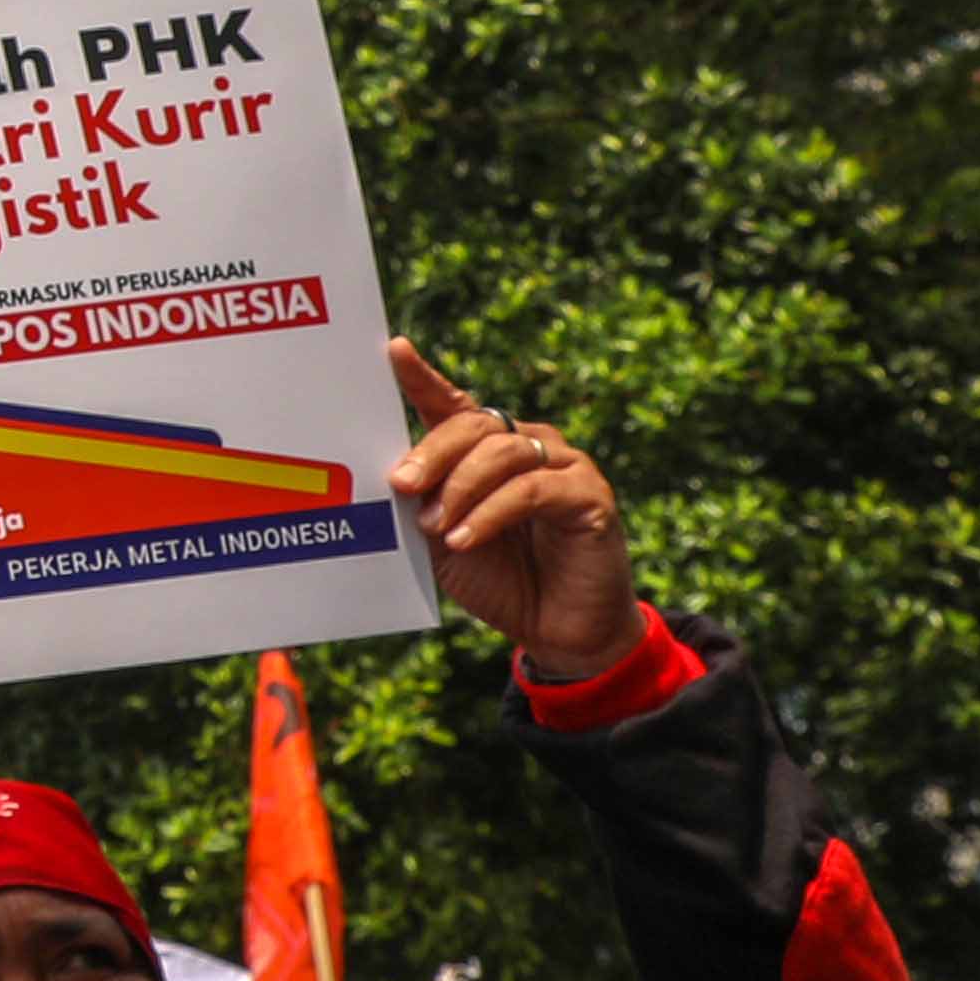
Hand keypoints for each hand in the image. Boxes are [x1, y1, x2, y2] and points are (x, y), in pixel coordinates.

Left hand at [382, 342, 646, 680]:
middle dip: (431, 453)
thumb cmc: (500, 579)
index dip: (424, 377)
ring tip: (435, 528)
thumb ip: (424, 504)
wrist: (556, 630)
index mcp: (489, 449)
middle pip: (475, 424)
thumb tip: (390, 478)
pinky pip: (531, 490)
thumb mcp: (444, 540)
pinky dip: (490, 513)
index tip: (394, 351)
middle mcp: (528, 444)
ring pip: (502, 452)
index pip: (454, 404)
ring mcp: (564, 465)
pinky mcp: (590, 495)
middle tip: (400, 485)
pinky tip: (463, 538)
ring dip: (459, 490)